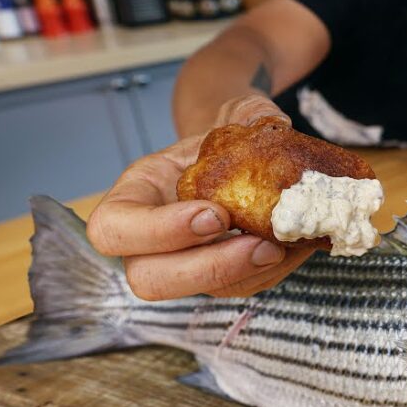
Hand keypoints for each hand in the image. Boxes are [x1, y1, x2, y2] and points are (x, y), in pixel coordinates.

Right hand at [86, 95, 311, 299]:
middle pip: (149, 279)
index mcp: (134, 196)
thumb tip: (274, 123)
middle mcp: (151, 242)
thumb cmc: (222, 140)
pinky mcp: (226, 278)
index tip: (213, 214)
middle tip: (255, 243)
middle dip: (206, 268)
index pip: (112, 230)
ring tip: (281, 245)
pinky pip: (244, 288)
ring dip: (247, 274)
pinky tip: (294, 245)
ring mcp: (188, 265)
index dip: (158, 231)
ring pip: (203, 293)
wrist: (243, 160)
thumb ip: (245, 113)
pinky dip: (271, 271)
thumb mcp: (228, 116)